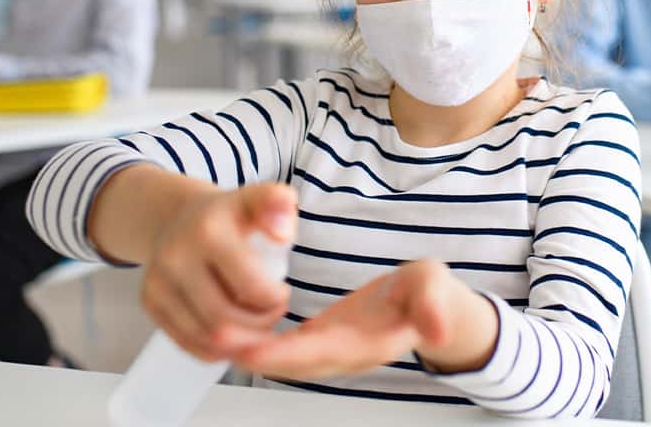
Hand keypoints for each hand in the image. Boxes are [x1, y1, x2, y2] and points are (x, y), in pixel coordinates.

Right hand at [142, 181, 296, 361]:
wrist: (181, 216)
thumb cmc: (230, 215)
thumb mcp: (260, 198)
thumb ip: (278, 203)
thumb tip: (282, 233)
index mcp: (208, 231)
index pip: (251, 288)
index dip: (275, 301)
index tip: (281, 293)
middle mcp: (175, 257)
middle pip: (225, 320)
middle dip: (258, 326)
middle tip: (270, 314)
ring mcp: (158, 282)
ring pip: (206, 338)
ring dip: (239, 343)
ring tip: (255, 326)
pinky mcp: (149, 302)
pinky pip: (187, 343)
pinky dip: (216, 350)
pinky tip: (234, 336)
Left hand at [233, 260, 498, 380]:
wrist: (432, 308)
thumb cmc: (430, 294)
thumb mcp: (434, 289)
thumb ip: (433, 308)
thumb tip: (439, 330)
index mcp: (368, 344)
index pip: (319, 352)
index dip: (284, 352)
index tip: (250, 346)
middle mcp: (345, 355)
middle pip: (291, 362)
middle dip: (253, 354)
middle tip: (215, 339)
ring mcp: (331, 351)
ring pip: (283, 358)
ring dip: (249, 350)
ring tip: (212, 334)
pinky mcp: (322, 342)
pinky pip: (284, 349)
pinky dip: (259, 343)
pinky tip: (233, 330)